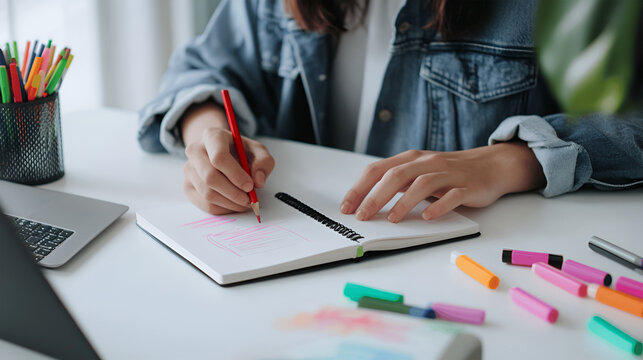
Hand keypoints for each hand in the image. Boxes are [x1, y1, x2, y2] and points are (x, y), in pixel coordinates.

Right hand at [181, 102, 274, 214]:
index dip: (235, 175)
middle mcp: (195, 151)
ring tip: (244, 202)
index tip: (249, 185)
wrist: (221, 153)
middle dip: (233, 193)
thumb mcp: (257, 150)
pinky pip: (205, 204)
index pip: (219, 157)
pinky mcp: (187, 186)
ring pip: (207, 193)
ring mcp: (188, 169)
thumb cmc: (240, 151)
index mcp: (212, 136)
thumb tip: (257, 181)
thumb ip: (264, 162)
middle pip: (210, 177)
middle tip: (249, 199)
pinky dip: (223, 209)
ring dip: (230, 203)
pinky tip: (234, 204)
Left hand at [340, 142, 544, 221]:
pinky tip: (427, 216)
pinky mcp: (468, 186)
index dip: (360, 188)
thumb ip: (396, 183)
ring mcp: (448, 174)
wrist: (491, 165)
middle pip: (396, 176)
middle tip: (363, 216)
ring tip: (392, 219)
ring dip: (404, 201)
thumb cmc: (449, 172)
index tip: (347, 207)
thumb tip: (365, 201)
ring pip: (422, 184)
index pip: (378, 170)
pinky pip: (452, 195)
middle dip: (376, 196)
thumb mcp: (419, 172)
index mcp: (411, 159)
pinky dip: (438, 205)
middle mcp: (428, 163)